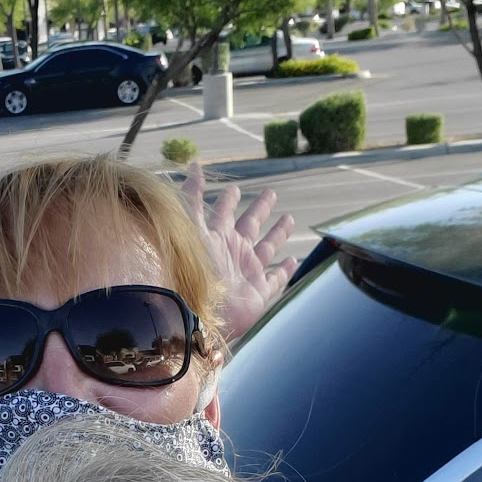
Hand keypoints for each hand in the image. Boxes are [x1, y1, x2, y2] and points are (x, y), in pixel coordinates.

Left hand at [182, 161, 294, 343]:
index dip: (229, 199)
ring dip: (278, 234)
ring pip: (267, 248)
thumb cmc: (191, 272)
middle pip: (250, 224)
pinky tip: (292, 261)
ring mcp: (246, 273)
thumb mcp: (189, 228)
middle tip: (270, 193)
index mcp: (215, 237)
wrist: (198, 316)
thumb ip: (192, 198)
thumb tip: (193, 165)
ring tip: (289, 219)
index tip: (234, 188)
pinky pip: (276, 280)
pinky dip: (285, 270)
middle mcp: (232, 252)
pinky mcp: (258, 294)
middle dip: (260, 209)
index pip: (223, 212)